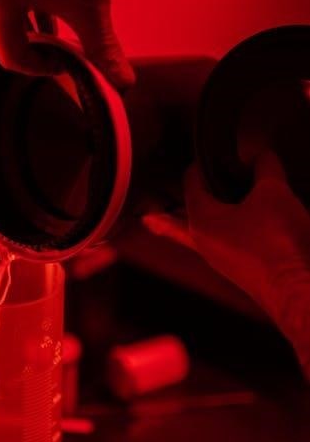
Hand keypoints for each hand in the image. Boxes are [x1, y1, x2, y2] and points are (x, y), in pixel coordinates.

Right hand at [0, 0, 134, 88]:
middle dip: (1, 57)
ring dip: (14, 33)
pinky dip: (22, 11)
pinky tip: (50, 19)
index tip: (62, 67)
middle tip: (30, 69)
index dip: (37, 69)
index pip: (7, 54)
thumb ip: (103, 48)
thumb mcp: (91, 3)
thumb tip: (120, 82)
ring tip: (44, 47)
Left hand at [185, 151, 309, 376]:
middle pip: (176, 221)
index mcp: (201, 221)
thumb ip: (265, 169)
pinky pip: (221, 247)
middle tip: (146, 212)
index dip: (200, 164)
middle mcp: (203, 243)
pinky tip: (229, 232)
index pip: (191, 184)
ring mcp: (220, 259)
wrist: (295, 288)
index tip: (207, 153)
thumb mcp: (274, 193)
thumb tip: (260, 154)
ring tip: (171, 222)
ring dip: (188, 225)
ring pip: (196, 236)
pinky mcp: (238, 270)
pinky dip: (218, 236)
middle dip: (166, 212)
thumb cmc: (277, 242)